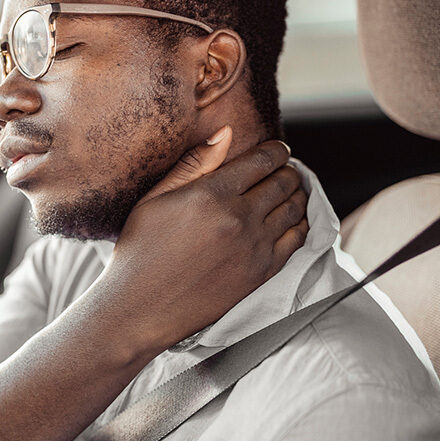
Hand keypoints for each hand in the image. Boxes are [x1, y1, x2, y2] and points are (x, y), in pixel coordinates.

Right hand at [89, 127, 309, 356]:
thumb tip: (227, 132)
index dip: (277, 150)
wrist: (140, 308)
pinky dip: (300, 224)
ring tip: (289, 191)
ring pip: (295, 209)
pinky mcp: (261, 273)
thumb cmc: (139, 249)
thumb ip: (194, 163)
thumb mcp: (155, 198)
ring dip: (296, 194)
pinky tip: (291, 220)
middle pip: (284, 182)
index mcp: (212, 194)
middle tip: (283, 170)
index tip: (278, 150)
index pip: (263, 160)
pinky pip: (297, 240)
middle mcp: (239, 218)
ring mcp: (254, 247)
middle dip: (287, 170)